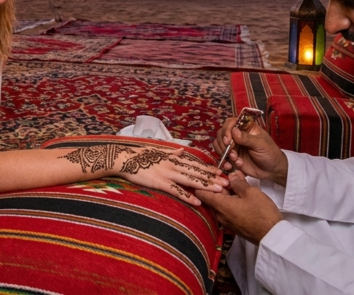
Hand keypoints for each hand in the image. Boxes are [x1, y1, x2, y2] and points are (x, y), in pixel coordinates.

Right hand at [114, 147, 228, 206]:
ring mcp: (168, 174)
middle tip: (228, 183)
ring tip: (219, 191)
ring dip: (206, 186)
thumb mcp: (158, 150)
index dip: (209, 169)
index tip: (222, 172)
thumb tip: (182, 151)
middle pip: (198, 172)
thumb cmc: (139, 155)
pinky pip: (177, 190)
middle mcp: (174, 165)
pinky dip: (188, 196)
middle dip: (213, 178)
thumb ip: (171, 152)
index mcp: (174, 158)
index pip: (196, 164)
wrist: (125, 159)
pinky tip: (198, 201)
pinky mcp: (160, 183)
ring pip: (191, 180)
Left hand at [197, 172, 282, 244]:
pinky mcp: (233, 225)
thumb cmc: (262, 213)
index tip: (210, 174)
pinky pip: (226, 210)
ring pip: (219, 203)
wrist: (272, 235)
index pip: (201, 193)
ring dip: (225, 193)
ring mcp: (225, 221)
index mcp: (220, 206)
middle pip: (210, 197)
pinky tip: (239, 194)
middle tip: (225, 175)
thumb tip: (230, 176)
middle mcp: (219, 215)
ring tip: (235, 182)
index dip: (203, 182)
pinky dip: (230, 201)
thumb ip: (238, 182)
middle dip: (216, 185)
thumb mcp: (251, 192)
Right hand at [212, 117, 287, 185]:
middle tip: (231, 152)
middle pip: (221, 132)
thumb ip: (247, 138)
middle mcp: (237, 135)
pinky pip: (221, 155)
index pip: (231, 122)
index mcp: (246, 128)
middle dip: (223, 143)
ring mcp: (234, 145)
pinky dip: (223, 160)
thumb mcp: (261, 145)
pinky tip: (230, 165)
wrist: (272, 171)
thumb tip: (234, 131)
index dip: (227, 129)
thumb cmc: (270, 153)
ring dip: (223, 152)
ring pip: (218, 143)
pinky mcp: (231, 156)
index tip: (228, 140)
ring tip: (235, 159)